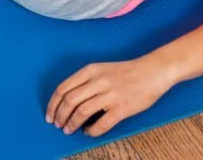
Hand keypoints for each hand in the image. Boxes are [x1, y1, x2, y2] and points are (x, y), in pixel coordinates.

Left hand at [46, 58, 173, 136]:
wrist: (153, 71)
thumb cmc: (126, 72)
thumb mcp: (102, 69)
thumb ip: (86, 81)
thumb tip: (67, 101)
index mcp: (91, 70)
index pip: (63, 88)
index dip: (53, 104)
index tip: (49, 115)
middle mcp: (99, 81)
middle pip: (70, 101)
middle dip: (60, 116)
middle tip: (57, 125)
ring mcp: (111, 95)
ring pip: (82, 112)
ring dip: (72, 124)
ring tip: (68, 130)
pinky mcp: (122, 108)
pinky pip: (101, 124)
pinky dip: (91, 131)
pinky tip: (88, 132)